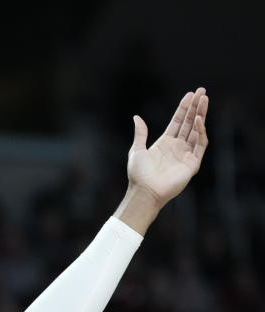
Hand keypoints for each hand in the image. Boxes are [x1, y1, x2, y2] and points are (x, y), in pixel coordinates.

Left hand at [127, 88, 208, 206]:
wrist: (144, 191)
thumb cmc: (138, 175)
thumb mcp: (137, 150)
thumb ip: (140, 133)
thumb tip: (137, 117)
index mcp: (165, 143)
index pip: (177, 121)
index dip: (183, 108)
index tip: (189, 94)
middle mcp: (177, 147)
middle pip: (189, 122)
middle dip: (195, 107)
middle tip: (202, 91)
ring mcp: (186, 154)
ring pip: (197, 130)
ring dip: (200, 115)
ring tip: (203, 99)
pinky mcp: (192, 163)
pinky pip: (200, 144)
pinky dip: (200, 132)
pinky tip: (198, 120)